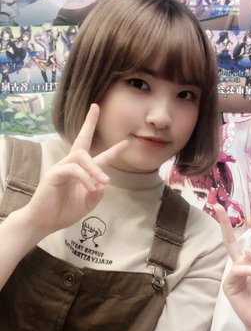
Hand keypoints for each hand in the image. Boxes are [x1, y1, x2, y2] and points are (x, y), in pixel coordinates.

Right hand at [19, 104, 127, 238]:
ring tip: (103, 182)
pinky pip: (72, 169)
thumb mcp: (87, 204)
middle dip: (89, 123)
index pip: (98, 156)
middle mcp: (71, 165)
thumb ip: (96, 194)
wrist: (44, 222)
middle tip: (96, 108)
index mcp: (81, 172)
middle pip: (81, 140)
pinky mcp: (54, 175)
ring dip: (95, 168)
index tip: (126, 141)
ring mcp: (61, 168)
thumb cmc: (63, 211)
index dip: (113, 150)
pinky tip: (90, 188)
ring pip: (80, 156)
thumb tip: (103, 183)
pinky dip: (84, 178)